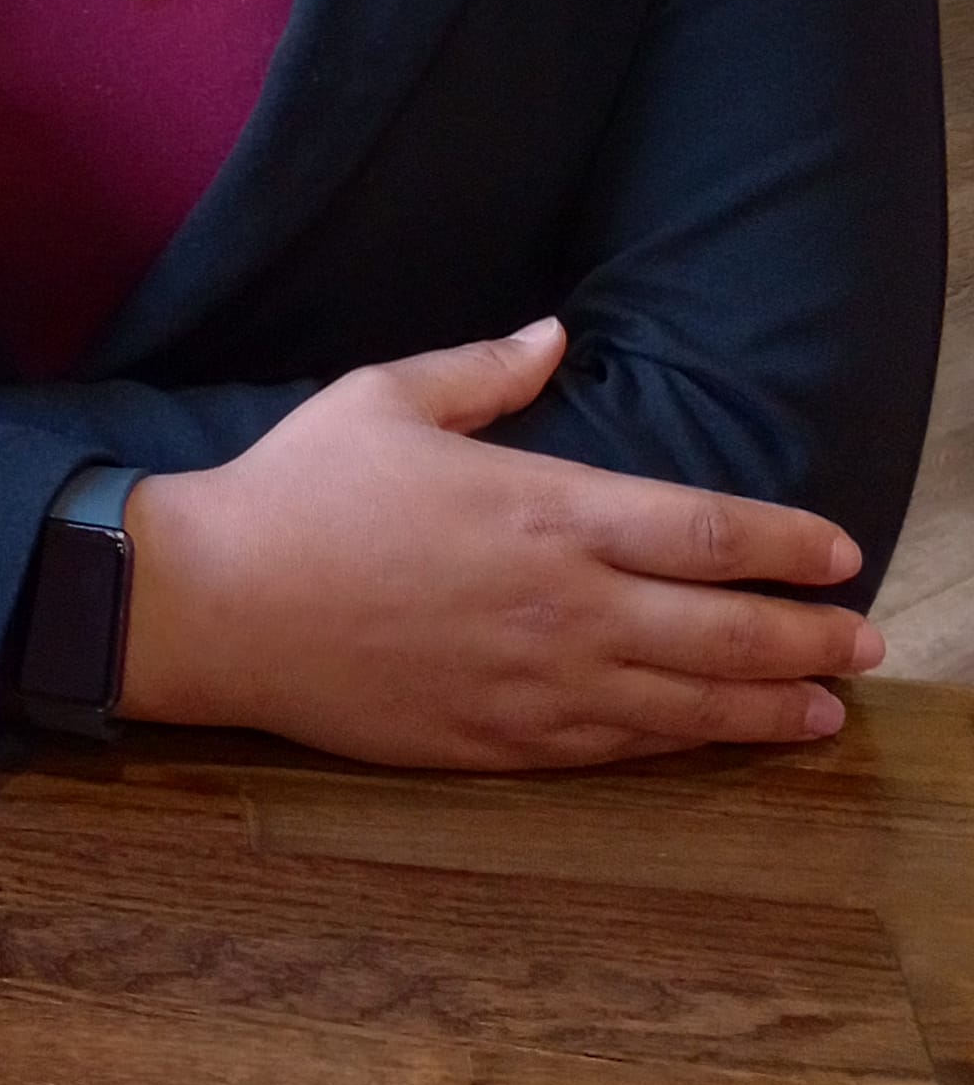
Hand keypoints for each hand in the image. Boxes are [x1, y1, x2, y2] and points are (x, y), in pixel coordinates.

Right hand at [118, 319, 882, 767]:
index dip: (783, 546)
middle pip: (718, 630)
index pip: (701, 531)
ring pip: (680, 705)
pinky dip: (675, 747)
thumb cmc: (300, 489)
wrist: (220, 603)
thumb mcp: (387, 397)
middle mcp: (559, 604)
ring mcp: (531, 683)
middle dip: (804, 637)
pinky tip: (710, 743)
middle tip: (865, 644)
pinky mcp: (494, 742)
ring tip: (823, 711)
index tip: (839, 554)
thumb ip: (485, 370)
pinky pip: (610, 750)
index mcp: (543, 510)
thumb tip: (555, 334)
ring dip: (763, 708)